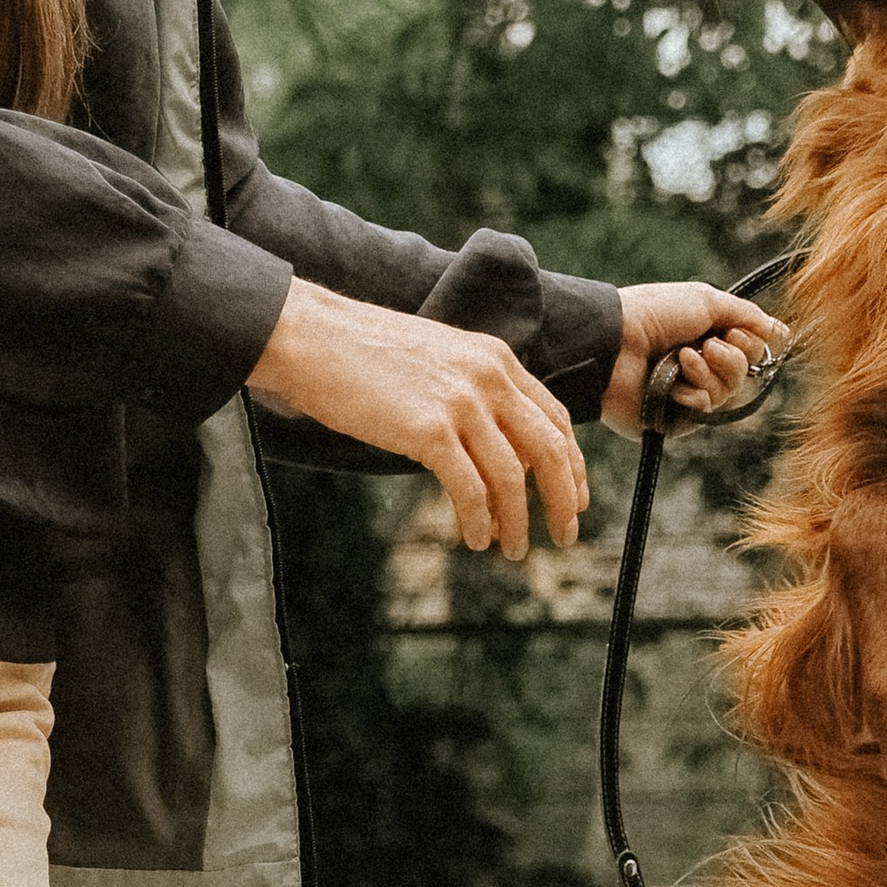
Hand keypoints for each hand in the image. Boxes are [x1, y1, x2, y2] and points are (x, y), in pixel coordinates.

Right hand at [248, 277, 587, 559]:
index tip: (574, 499)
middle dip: (562, 500)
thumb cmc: (361, 353)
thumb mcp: (436, 358)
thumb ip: (470, 390)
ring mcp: (460, 403)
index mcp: (494, 359)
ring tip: (511, 550)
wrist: (312, 337)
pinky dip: (479, 520)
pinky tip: (475, 538)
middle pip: (549, 450)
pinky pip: (470, 488)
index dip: (572, 464)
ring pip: (511, 477)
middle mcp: (488, 378)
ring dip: (516, 521)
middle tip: (564, 536)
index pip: (555, 418)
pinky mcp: (428, 430)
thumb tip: (490, 443)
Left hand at [602, 282, 791, 439]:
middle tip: (708, 345)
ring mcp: (686, 394)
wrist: (615, 342)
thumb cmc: (655, 314)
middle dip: (732, 358)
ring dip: (710, 372)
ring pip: (728, 394)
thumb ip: (748, 316)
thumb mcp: (708, 301)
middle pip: (744, 374)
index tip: (732, 330)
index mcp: (706, 336)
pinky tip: (672, 383)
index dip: (748, 343)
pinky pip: (705, 412)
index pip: (749, 351)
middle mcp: (698, 366)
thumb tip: (781, 331)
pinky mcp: (673, 419)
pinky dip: (692, 393)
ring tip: (683, 358)